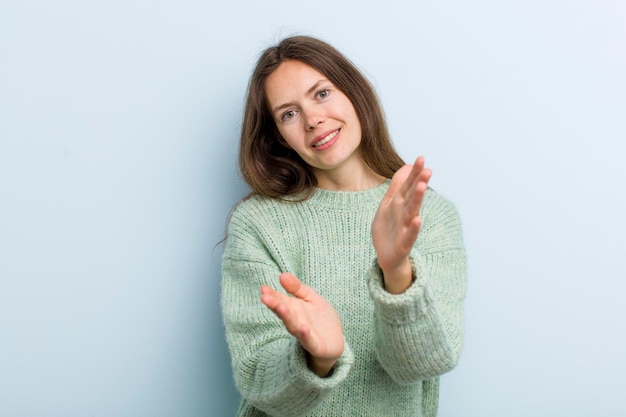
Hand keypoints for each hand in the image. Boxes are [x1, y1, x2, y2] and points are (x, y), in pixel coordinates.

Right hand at [260, 272, 343, 376]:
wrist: (335, 341)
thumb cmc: (320, 318)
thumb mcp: (310, 297)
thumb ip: (297, 288)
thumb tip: (282, 275)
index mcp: (293, 309)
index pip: (280, 301)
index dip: (272, 295)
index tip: (263, 288)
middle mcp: (296, 321)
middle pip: (284, 313)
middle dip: (274, 305)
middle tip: (265, 297)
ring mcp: (304, 334)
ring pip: (293, 326)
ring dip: (287, 317)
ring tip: (281, 307)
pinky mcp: (315, 345)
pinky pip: (309, 340)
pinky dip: (305, 335)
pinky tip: (303, 328)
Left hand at [371, 156, 430, 292]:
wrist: (386, 255)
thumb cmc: (389, 228)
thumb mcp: (389, 204)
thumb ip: (398, 185)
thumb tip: (407, 166)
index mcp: (400, 204)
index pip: (409, 185)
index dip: (414, 173)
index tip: (421, 158)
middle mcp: (405, 214)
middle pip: (413, 196)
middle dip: (419, 183)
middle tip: (427, 170)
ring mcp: (405, 228)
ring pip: (412, 212)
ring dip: (418, 200)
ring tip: (423, 187)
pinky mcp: (403, 244)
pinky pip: (409, 236)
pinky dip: (414, 228)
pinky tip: (418, 219)